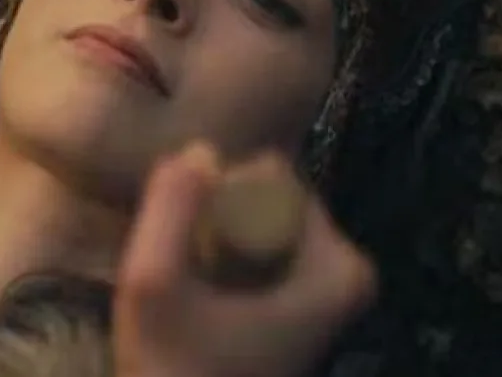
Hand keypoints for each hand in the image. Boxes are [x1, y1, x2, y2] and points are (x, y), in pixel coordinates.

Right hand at [113, 142, 377, 376]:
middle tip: (183, 269)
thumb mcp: (152, 285)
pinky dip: (227, 262)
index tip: (188, 246)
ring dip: (217, 239)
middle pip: (271, 198)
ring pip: (263, 224)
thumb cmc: (174, 372)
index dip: (217, 196)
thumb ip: (170, 208)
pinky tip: (199, 298)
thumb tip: (198, 147)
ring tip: (188, 288)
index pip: (273, 177)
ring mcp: (328, 295)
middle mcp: (349, 276)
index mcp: (341, 266)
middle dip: (218, 216)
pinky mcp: (304, 310)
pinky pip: (263, 252)